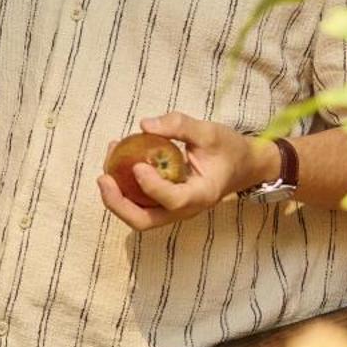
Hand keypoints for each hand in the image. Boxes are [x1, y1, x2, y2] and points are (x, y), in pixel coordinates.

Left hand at [95, 112, 274, 232]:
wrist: (243, 165)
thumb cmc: (229, 149)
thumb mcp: (210, 131)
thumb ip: (180, 125)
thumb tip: (144, 125)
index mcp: (202, 194)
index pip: (174, 200)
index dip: (152, 187)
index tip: (137, 165)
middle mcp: (186, 209)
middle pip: (145, 221)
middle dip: (118, 204)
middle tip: (103, 178)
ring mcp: (174, 210)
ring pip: (138, 217)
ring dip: (116, 197)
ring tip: (106, 167)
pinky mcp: (166, 204)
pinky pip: (139, 204)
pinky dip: (123, 190)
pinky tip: (116, 163)